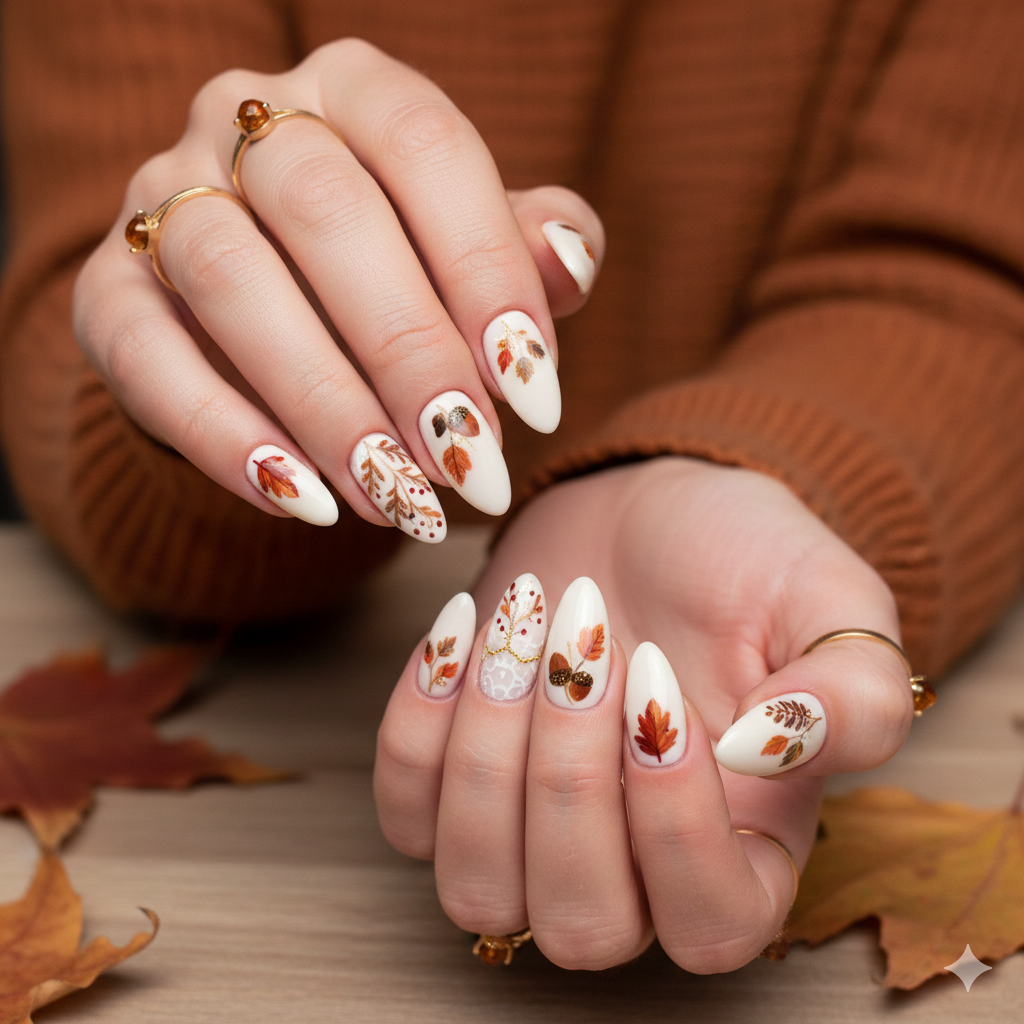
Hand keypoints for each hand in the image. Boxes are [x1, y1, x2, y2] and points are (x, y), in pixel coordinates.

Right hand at [73, 39, 602, 533]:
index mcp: (354, 90)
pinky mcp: (107, 292)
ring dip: (324, 405)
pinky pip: (147, 357)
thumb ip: (528, 246)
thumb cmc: (396, 276)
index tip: (533, 394)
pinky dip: (225, 437)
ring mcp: (164, 198)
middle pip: (327, 213)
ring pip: (231, 280)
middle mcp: (247, 123)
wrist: (274, 315)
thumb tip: (570, 258)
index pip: (427, 147)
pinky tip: (304, 502)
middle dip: (409, 352)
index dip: (486, 269)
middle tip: (467, 462)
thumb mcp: (470, 252)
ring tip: (396, 497)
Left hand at [374, 457, 914, 969]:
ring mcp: (532, 840)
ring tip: (522, 625)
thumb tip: (787, 747)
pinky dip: (419, 722)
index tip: (657, 681)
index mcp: (746, 851)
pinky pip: (406, 814)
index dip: (674, 824)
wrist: (645, 514)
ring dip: (486, 752)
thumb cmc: (741, 562)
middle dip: (567, 776)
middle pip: (581, 924)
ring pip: (478, 889)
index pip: (711, 925)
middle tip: (586, 634)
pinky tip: (465, 628)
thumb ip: (853, 687)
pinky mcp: (456, 789)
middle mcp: (635, 873)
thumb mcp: (827, 600)